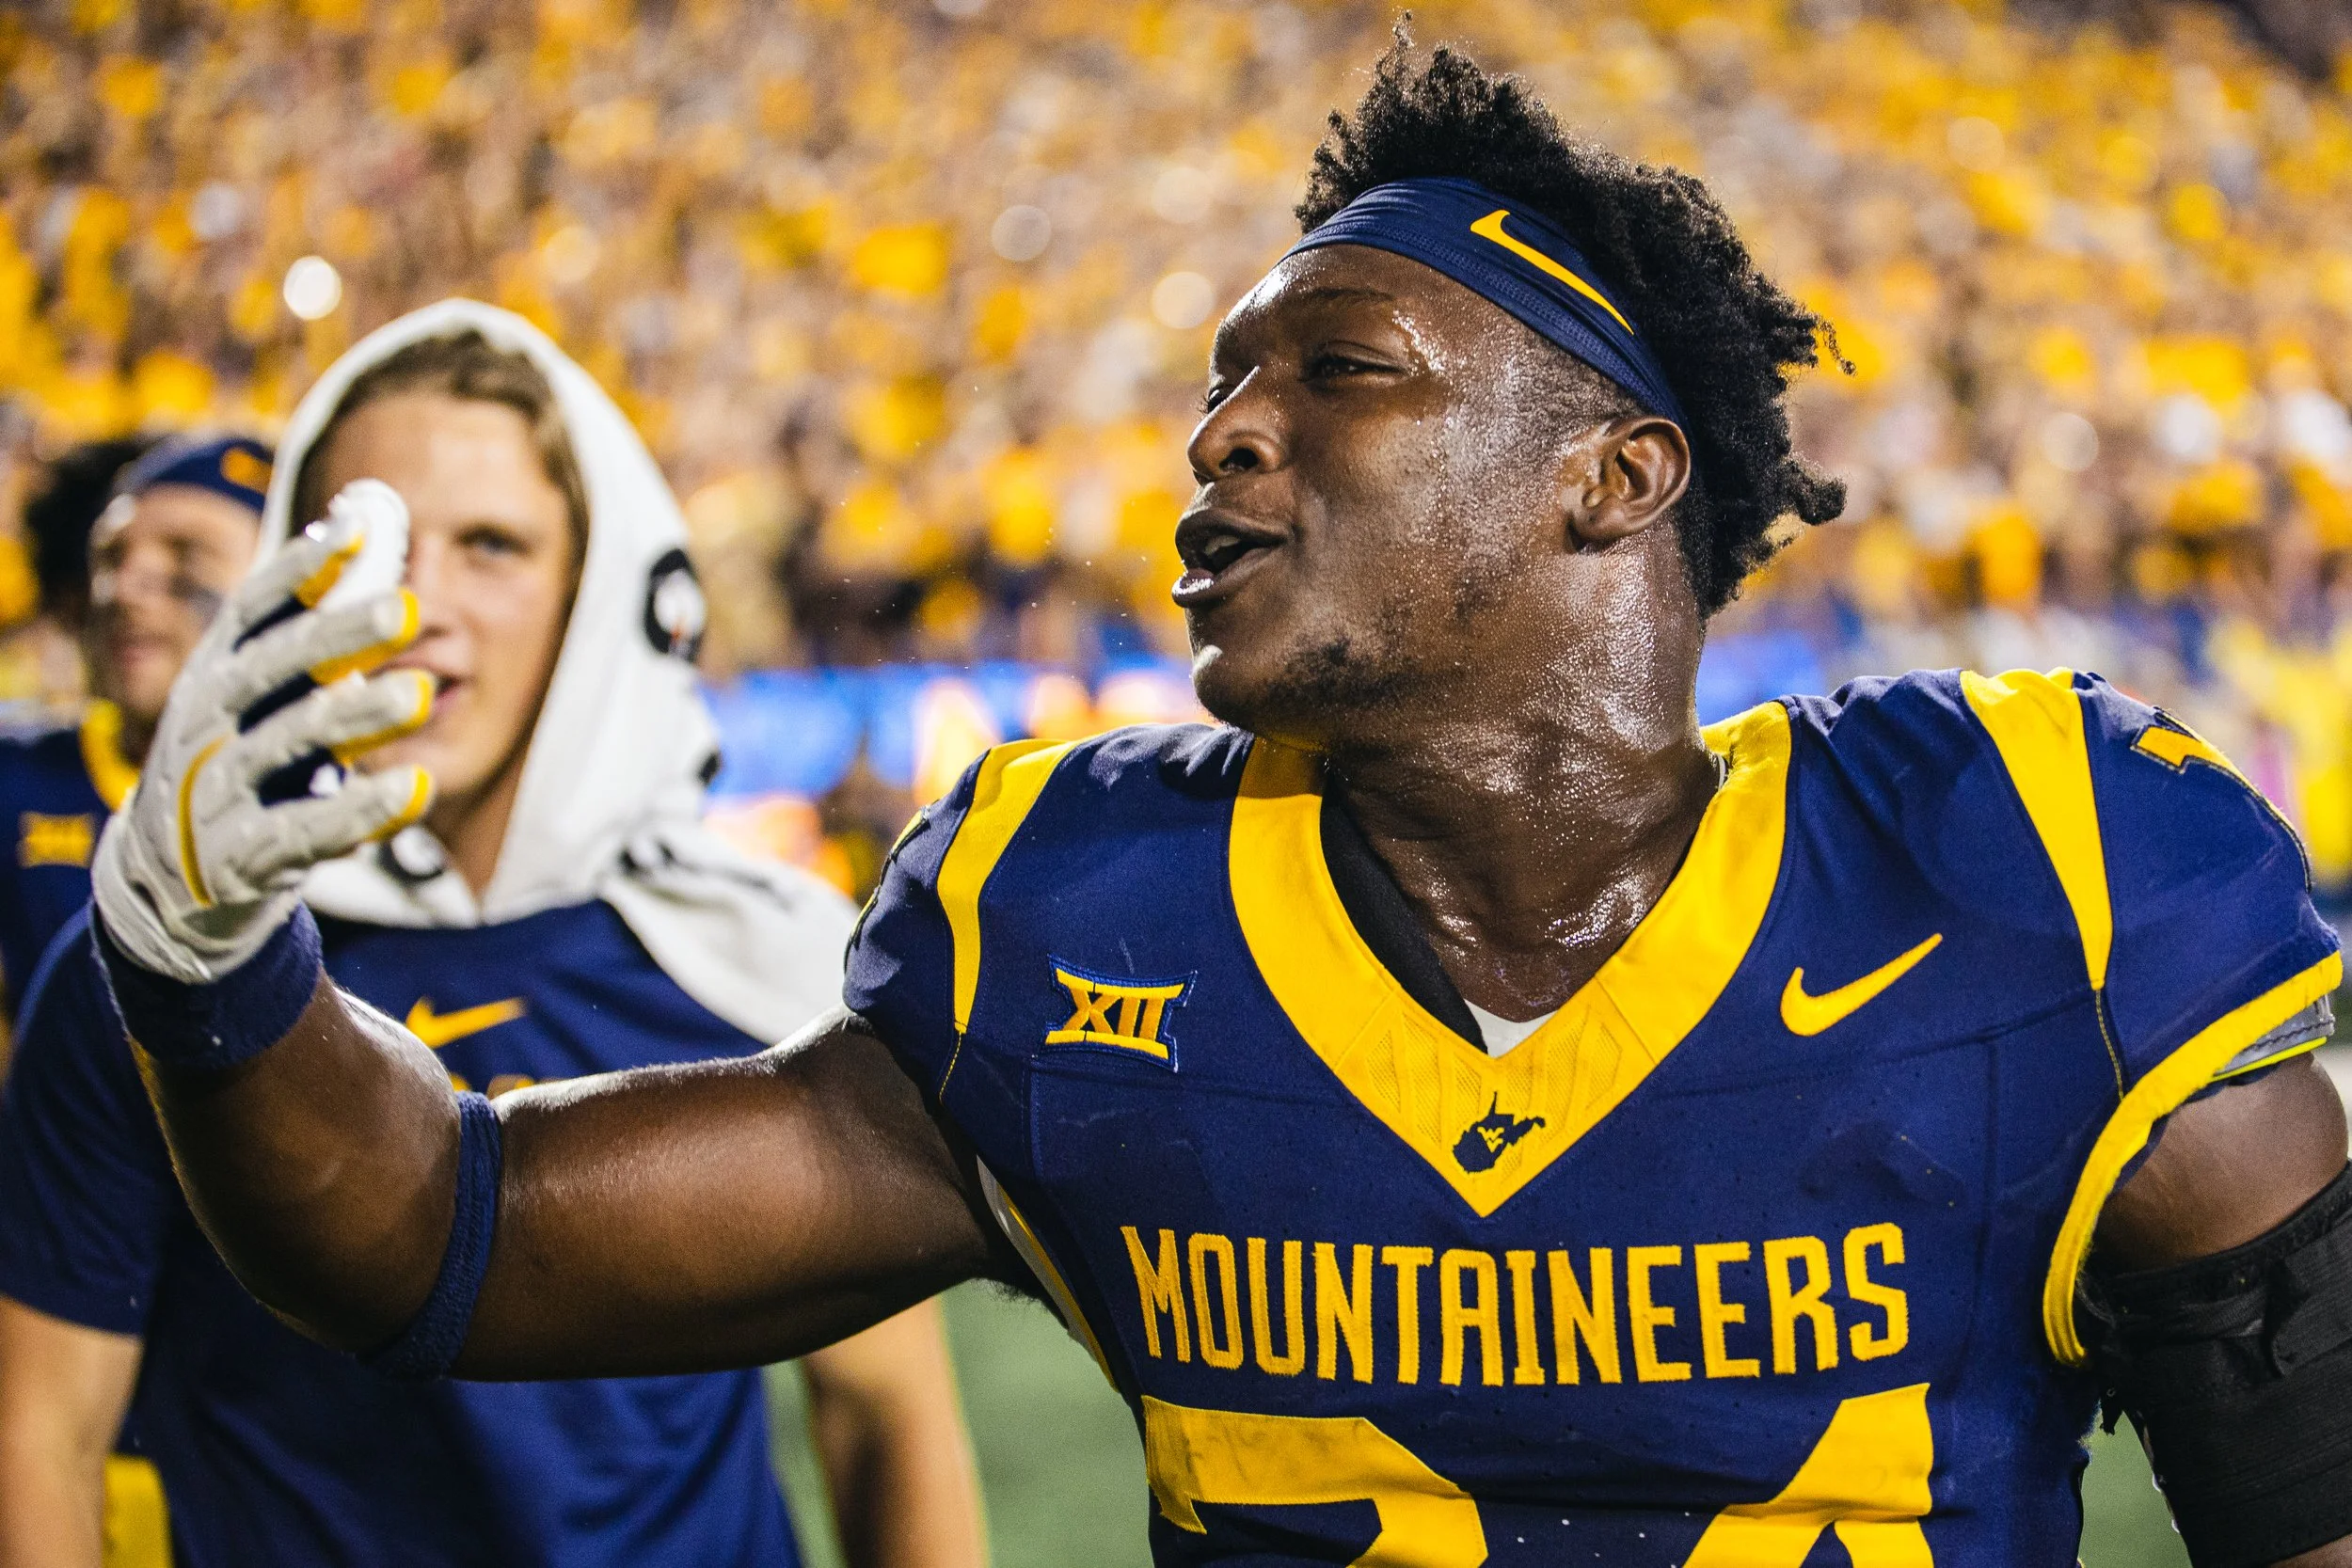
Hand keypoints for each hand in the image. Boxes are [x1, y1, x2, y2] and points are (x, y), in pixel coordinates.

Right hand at [93, 481, 436, 982]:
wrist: (171, 871)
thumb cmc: (244, 750)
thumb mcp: (267, 685)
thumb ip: (317, 613)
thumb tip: (367, 514)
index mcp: (218, 665)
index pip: (255, 607)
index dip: (300, 569)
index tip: (354, 529)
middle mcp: (209, 717)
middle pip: (277, 666)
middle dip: (339, 634)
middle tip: (408, 608)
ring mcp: (218, 785)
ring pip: (290, 742)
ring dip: (357, 717)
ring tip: (421, 696)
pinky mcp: (243, 852)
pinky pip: (306, 829)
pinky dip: (360, 810)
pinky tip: (415, 790)